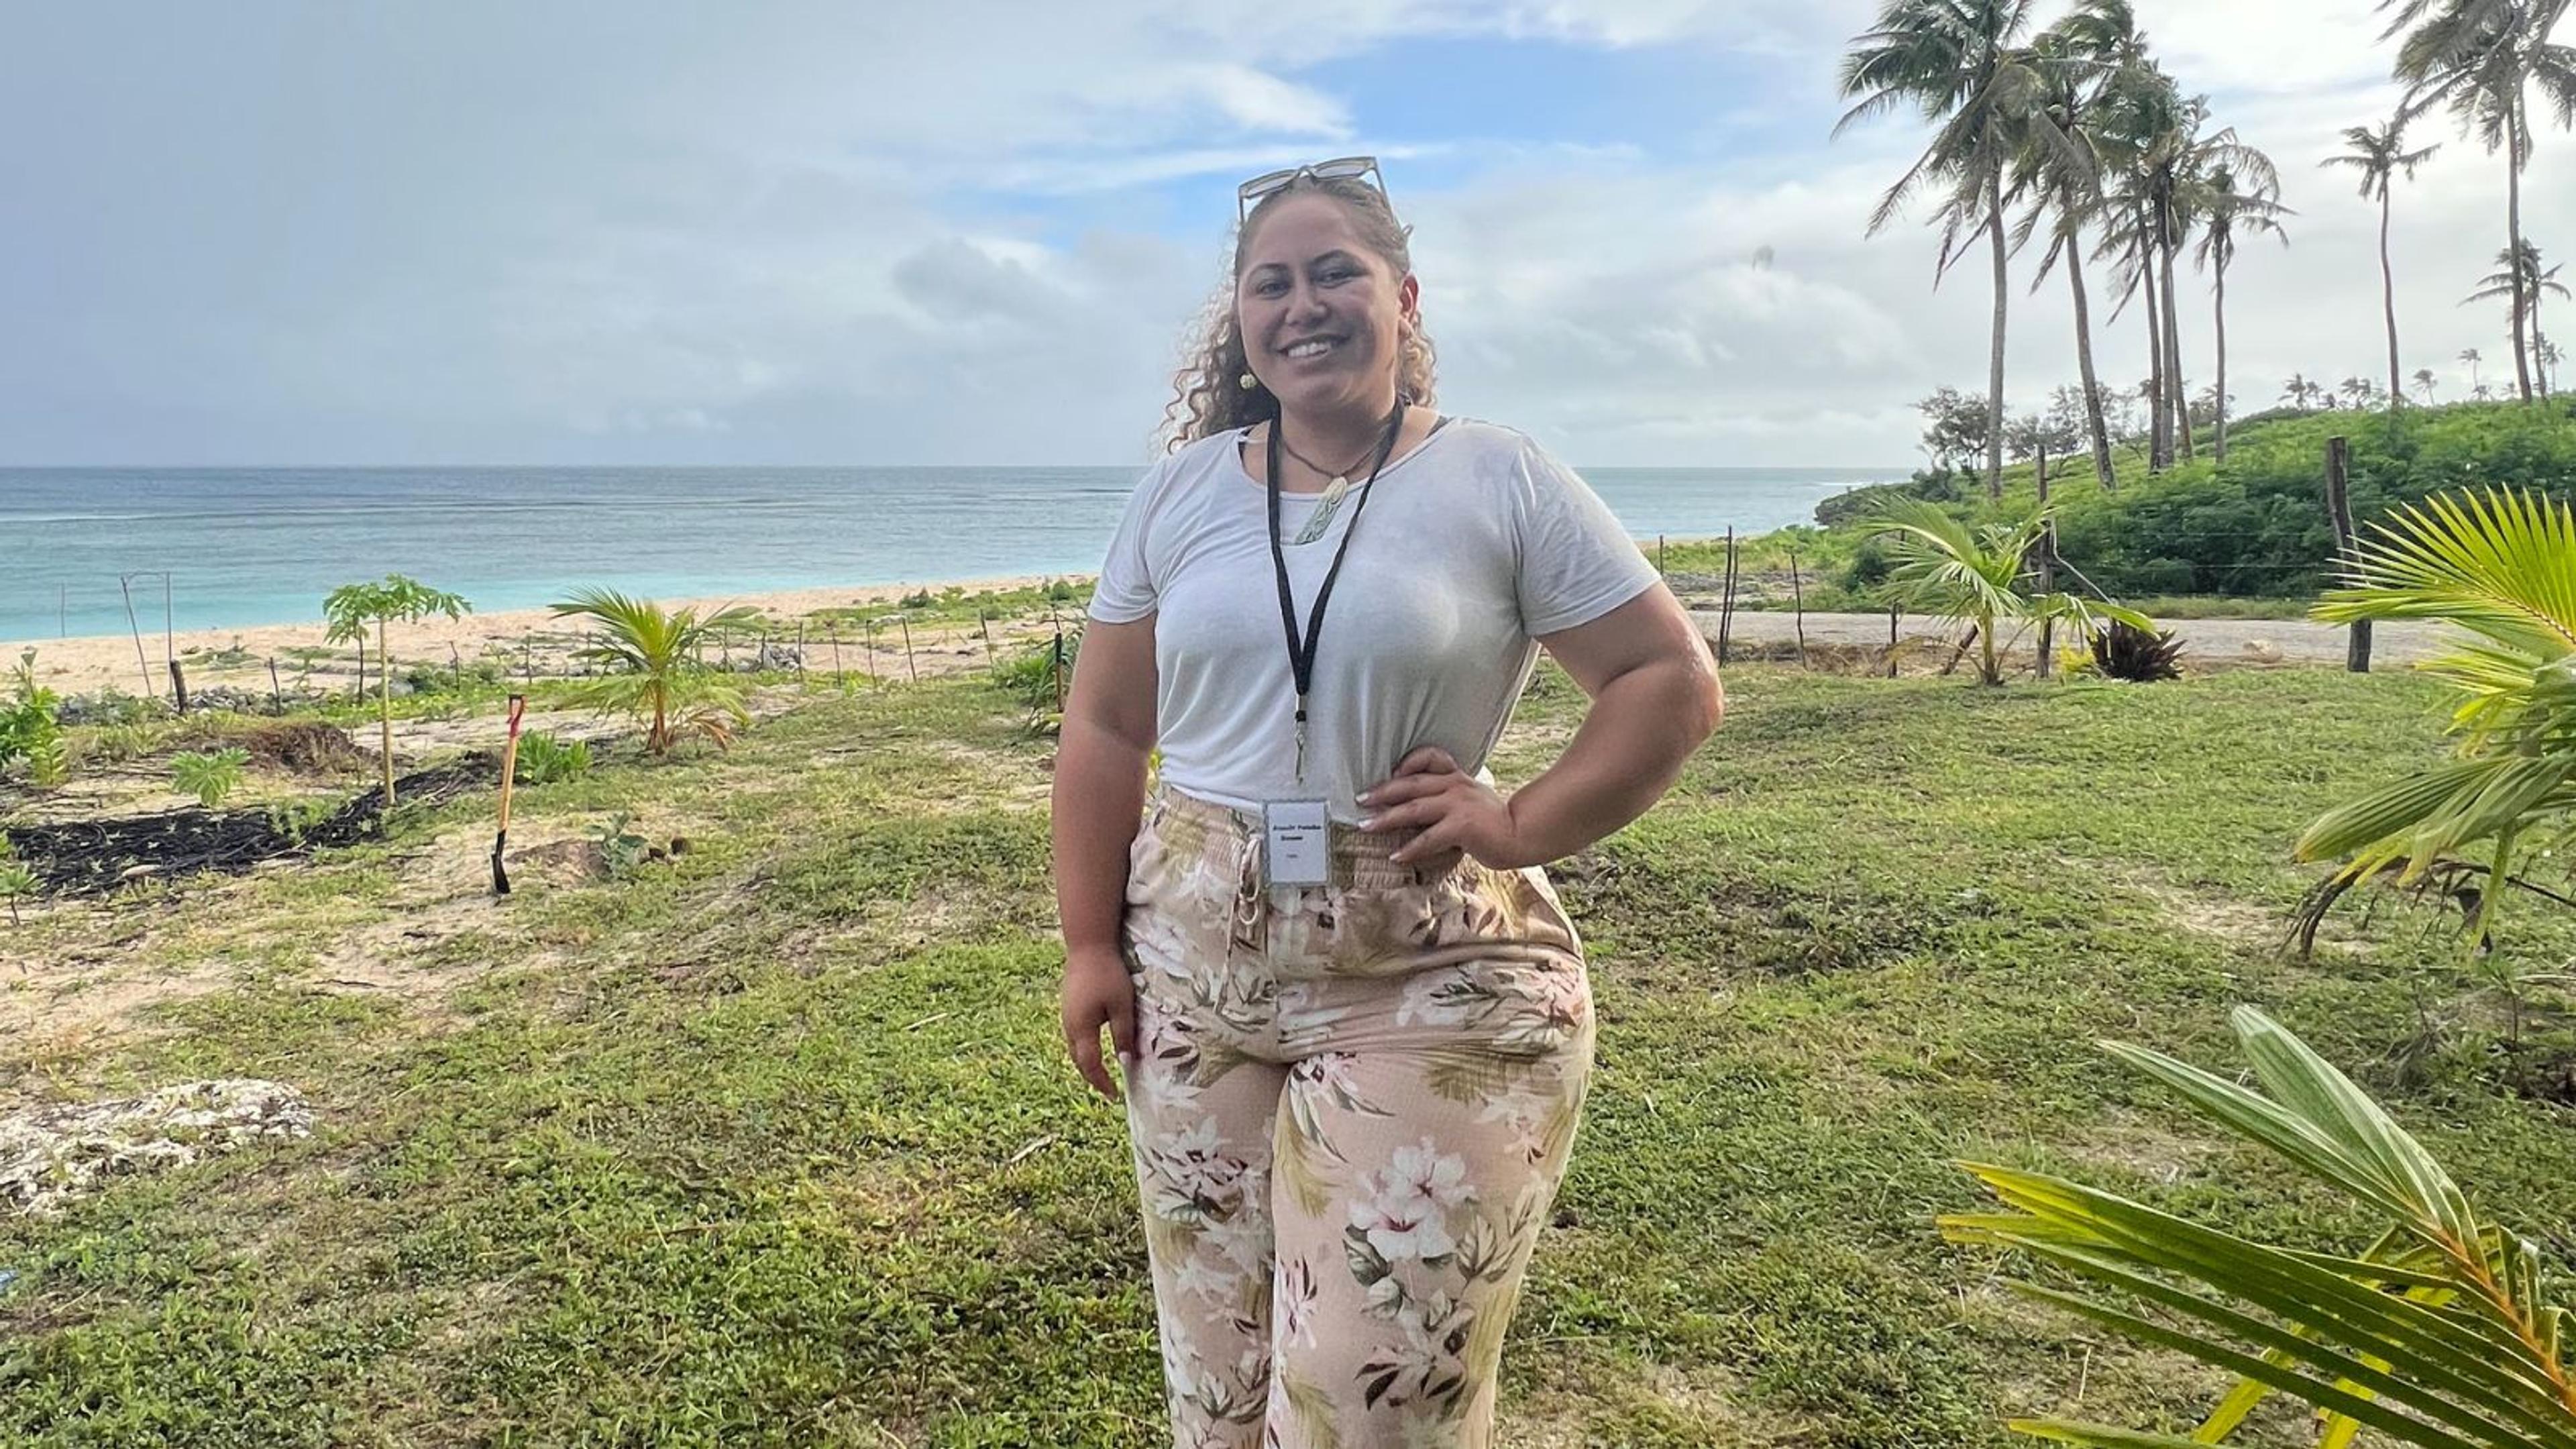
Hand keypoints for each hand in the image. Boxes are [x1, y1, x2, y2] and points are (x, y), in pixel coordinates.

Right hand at [1060, 946, 1137, 1102]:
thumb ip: (1123, 1034)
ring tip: (1101, 1072)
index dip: (1102, 1082)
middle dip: (1092, 1076)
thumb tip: (1125, 1062)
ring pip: (1074, 1048)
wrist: (1088, 945)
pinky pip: (1074, 1035)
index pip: (1090, 1065)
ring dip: (1087, 1063)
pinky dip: (1084, 1048)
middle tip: (1107, 1088)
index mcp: (1082, 1028)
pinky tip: (1094, 1046)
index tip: (1114, 1095)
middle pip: (1078, 1060)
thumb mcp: (1122, 1006)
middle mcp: (1069, 1025)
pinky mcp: (1068, 1006)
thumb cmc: (1108, 974)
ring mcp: (1066, 1015)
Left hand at [1358, 746, 1530, 869]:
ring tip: (1366, 827)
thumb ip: (1448, 800)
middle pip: (1412, 783)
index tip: (1392, 771)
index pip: (1432, 757)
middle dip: (1383, 791)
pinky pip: (1428, 838)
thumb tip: (1415, 813)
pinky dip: (1410, 848)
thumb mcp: (1472, 802)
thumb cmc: (1496, 824)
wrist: (1523, 835)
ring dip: (1387, 819)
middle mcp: (1456, 786)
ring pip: (1414, 809)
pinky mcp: (1462, 826)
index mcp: (1458, 778)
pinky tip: (1396, 857)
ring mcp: (1459, 804)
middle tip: (1360, 800)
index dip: (1409, 761)